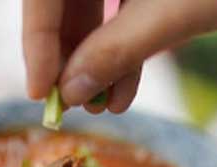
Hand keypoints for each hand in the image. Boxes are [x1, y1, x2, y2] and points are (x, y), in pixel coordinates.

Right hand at [23, 0, 216, 113]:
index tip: (40, 91)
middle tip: (69, 105)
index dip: (37, 39)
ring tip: (101, 106)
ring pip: (89, 12)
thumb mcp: (178, 13)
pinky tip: (123, 92)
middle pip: (63, 2)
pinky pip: (119, 16)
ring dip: (93, 63)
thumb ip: (119, 49)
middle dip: (66, 57)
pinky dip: (120, 53)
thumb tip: (69, 90)